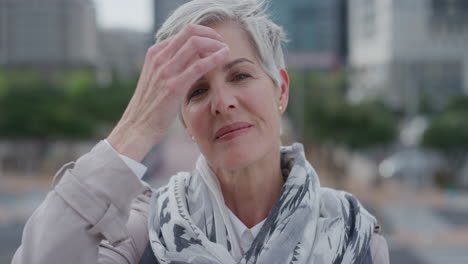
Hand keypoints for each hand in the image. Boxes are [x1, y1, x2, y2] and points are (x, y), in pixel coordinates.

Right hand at [107, 24, 228, 161]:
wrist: (137, 127)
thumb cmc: (150, 107)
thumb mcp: (157, 80)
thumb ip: (172, 67)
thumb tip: (193, 60)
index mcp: (154, 54)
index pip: (183, 33)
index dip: (203, 34)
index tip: (215, 43)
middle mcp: (158, 58)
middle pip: (190, 32)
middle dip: (211, 34)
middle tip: (222, 44)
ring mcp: (165, 71)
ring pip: (195, 43)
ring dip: (215, 44)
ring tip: (226, 50)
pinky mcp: (174, 86)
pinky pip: (199, 65)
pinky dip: (215, 57)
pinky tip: (225, 56)